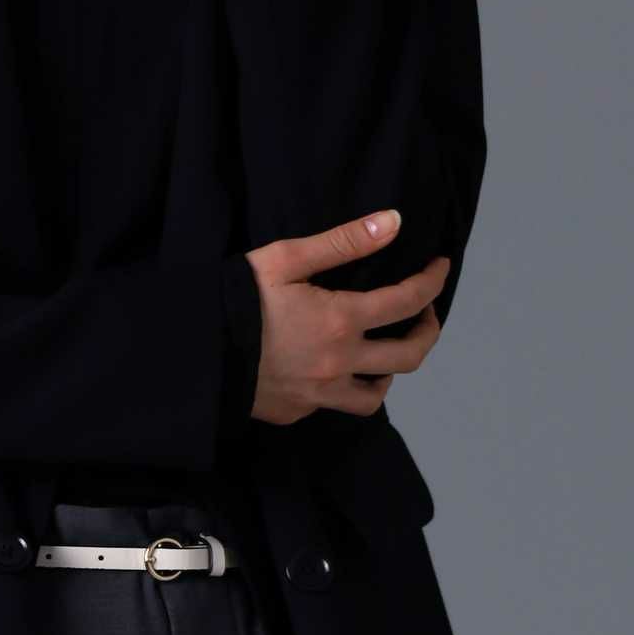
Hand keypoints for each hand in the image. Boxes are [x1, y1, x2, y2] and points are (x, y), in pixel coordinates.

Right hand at [243, 209, 450, 422]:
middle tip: (425, 314)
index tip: (440, 266)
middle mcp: (341, 364)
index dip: (432, 282)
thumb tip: (394, 222)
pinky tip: (328, 369)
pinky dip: (341, 386)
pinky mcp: (296, 412)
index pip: (407, 301)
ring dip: (389, 372)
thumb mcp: (286, 258)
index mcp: (342, 321)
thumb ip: (344, 241)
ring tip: (381, 351)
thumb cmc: (236, 296)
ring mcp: (320, 395)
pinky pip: (333, 403)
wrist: (192, 350)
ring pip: (376, 395)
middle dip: (427, 331)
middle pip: (409, 357)